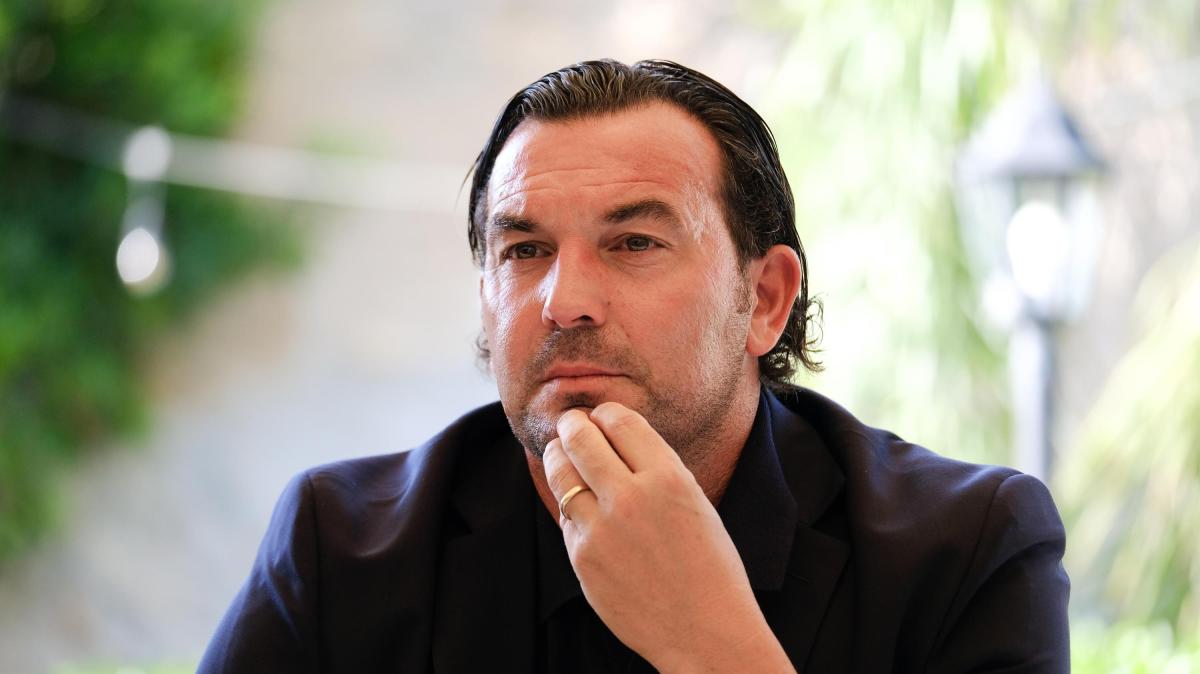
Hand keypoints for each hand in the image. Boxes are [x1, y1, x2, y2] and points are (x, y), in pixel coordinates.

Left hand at [543, 403, 794, 672]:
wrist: (704, 631)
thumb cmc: (710, 568)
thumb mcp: (695, 503)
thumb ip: (656, 470)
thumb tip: (615, 439)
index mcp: (668, 478)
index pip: (620, 420)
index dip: (605, 413)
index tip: (601, 416)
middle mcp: (631, 497)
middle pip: (581, 437)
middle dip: (572, 424)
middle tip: (569, 422)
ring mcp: (601, 528)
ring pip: (560, 472)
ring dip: (557, 455)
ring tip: (559, 452)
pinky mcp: (581, 557)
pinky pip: (565, 517)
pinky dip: (569, 505)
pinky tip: (577, 504)